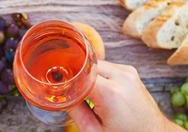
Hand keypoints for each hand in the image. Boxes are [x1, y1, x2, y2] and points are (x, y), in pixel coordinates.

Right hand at [68, 61, 183, 131]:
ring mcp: (128, 71)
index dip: (65, 77)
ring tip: (89, 96)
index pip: (78, 73)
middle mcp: (121, 77)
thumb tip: (60, 96)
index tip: (56, 84)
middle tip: (70, 92)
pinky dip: (99, 76)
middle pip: (86, 66)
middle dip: (76, 77)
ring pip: (96, 64)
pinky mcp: (131, 71)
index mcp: (110, 93)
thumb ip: (75, 111)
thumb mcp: (95, 131)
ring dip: (88, 76)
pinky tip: (100, 91)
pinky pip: (106, 67)